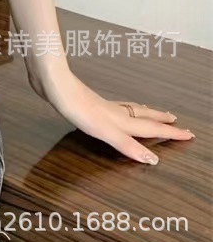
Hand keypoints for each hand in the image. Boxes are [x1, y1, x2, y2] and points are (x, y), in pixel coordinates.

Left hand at [31, 65, 194, 164]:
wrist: (52, 81)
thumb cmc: (75, 105)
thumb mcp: (103, 130)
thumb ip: (125, 144)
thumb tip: (152, 160)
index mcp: (119, 119)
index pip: (150, 128)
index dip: (169, 133)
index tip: (188, 134)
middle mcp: (112, 111)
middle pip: (141, 115)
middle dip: (159, 119)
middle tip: (175, 119)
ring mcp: (98, 104)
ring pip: (127, 108)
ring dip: (141, 112)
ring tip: (150, 111)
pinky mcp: (84, 101)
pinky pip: (110, 106)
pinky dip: (119, 108)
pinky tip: (110, 107)